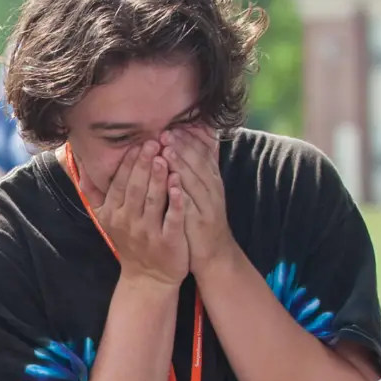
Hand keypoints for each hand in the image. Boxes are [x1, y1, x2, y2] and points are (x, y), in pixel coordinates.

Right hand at [97, 142, 186, 287]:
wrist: (149, 277)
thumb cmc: (131, 241)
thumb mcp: (106, 219)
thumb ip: (94, 193)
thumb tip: (81, 166)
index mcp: (113, 213)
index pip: (119, 183)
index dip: (128, 163)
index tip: (136, 142)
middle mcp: (128, 222)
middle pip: (135, 188)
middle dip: (143, 164)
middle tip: (152, 141)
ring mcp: (148, 233)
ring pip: (152, 200)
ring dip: (158, 177)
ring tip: (164, 156)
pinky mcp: (168, 242)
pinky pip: (171, 218)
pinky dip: (175, 201)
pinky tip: (179, 184)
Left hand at [162, 125, 232, 276]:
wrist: (214, 255)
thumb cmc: (201, 220)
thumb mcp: (201, 192)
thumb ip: (196, 170)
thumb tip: (191, 145)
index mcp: (211, 180)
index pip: (202, 153)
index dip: (189, 139)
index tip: (173, 125)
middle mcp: (212, 189)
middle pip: (198, 163)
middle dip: (182, 146)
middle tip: (166, 132)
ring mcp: (207, 206)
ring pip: (195, 181)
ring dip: (181, 164)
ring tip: (166, 150)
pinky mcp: (200, 222)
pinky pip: (191, 204)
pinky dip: (181, 192)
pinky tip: (171, 182)